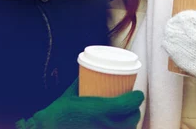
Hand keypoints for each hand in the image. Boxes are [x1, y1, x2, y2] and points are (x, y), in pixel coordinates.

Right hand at [15, 78, 143, 128]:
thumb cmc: (57, 114)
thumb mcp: (69, 95)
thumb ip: (79, 83)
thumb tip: (84, 72)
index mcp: (101, 110)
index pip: (130, 104)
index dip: (137, 98)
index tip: (137, 93)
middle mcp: (107, 125)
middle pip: (133, 119)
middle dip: (135, 111)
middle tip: (131, 104)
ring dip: (130, 123)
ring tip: (126, 117)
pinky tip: (118, 127)